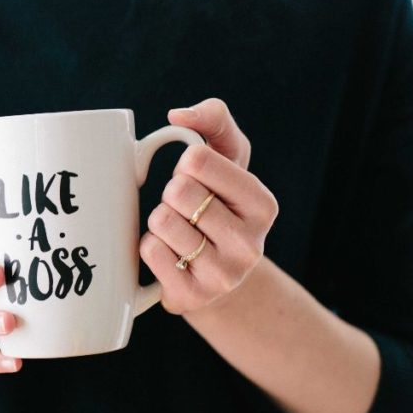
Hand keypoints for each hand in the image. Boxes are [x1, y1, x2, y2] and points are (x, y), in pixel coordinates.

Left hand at [140, 98, 278, 314]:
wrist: (216, 274)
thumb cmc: (218, 203)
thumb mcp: (227, 157)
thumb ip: (213, 119)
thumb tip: (178, 115)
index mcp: (263, 205)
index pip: (197, 160)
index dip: (186, 164)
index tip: (197, 179)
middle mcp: (251, 244)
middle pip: (178, 191)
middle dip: (171, 194)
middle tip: (186, 209)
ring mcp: (223, 276)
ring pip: (161, 222)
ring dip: (159, 221)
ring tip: (179, 232)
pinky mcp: (192, 297)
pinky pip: (150, 251)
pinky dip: (149, 246)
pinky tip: (169, 255)